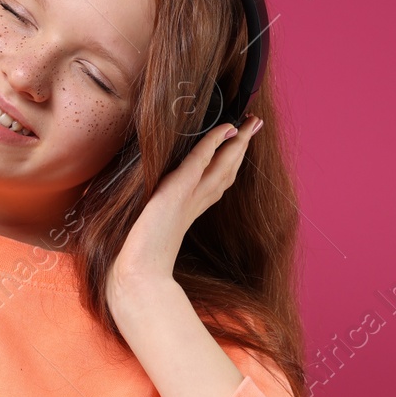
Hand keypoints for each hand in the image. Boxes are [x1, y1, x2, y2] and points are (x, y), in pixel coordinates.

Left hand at [106, 113, 262, 302]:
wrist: (140, 273)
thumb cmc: (141, 255)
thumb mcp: (152, 225)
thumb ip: (157, 211)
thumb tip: (150, 203)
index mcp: (193, 208)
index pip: (218, 178)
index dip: (231, 159)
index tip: (240, 142)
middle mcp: (197, 201)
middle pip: (228, 167)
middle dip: (242, 144)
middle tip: (255, 123)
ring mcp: (191, 196)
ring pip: (223, 163)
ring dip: (238, 140)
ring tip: (250, 122)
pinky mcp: (179, 191)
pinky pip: (200, 160)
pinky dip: (213, 143)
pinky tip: (225, 128)